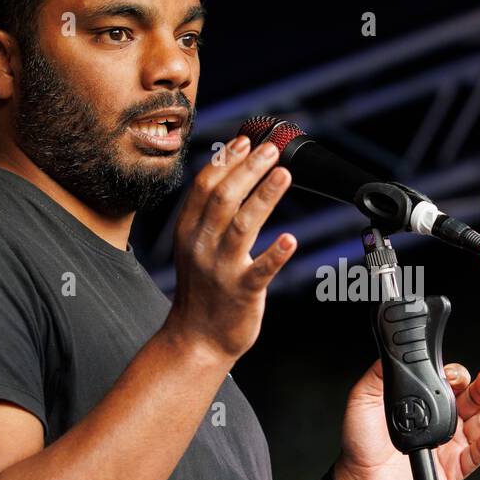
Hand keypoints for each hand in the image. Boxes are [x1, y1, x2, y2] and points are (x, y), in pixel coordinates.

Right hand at [164, 136, 295, 361]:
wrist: (196, 338)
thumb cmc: (203, 290)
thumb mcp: (194, 246)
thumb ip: (207, 213)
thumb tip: (227, 171)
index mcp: (188, 231)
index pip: (204, 186)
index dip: (226, 161)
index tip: (245, 140)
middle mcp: (201, 245)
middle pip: (223, 198)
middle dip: (248, 169)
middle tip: (271, 149)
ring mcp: (220, 269)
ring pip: (242, 225)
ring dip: (264, 196)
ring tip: (283, 174)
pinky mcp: (241, 292)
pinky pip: (260, 270)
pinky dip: (275, 254)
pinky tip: (290, 239)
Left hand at [331, 360, 479, 479]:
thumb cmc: (360, 442)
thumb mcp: (364, 398)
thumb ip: (381, 374)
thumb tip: (394, 352)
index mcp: (425, 402)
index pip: (452, 382)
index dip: (458, 375)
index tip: (455, 374)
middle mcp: (442, 421)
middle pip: (473, 400)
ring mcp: (449, 445)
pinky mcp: (452, 469)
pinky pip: (475, 457)